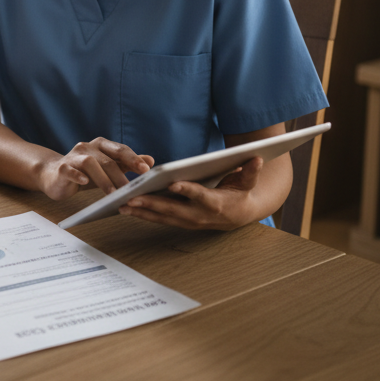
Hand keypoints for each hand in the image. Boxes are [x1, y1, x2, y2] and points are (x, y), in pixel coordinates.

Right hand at [38, 138, 153, 201]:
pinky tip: (84, 182)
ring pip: (90, 163)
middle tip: (131, 189)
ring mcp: (73, 156)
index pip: (120, 150)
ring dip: (103, 179)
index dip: (133, 159)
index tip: (146, 170)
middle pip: (107, 158)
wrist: (55, 175)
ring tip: (112, 194)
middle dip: (121, 174)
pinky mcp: (62, 168)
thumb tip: (150, 161)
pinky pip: (70, 170)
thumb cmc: (85, 172)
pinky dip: (77, 175)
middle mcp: (87, 147)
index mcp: (101, 145)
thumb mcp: (108, 168)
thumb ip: (127, 164)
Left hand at [119, 156, 264, 230]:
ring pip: (162, 217)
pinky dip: (144, 215)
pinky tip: (127, 209)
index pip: (198, 195)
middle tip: (131, 199)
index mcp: (215, 203)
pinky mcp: (181, 222)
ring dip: (142, 213)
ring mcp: (188, 221)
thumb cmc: (241, 194)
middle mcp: (199, 215)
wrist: (241, 216)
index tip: (173, 184)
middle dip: (151, 204)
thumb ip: (250, 172)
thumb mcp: (248, 182)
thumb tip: (257, 158)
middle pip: (173, 209)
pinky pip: (160, 219)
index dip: (187, 190)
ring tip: (122, 206)